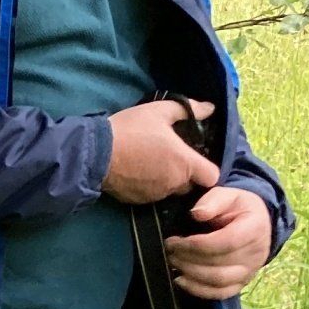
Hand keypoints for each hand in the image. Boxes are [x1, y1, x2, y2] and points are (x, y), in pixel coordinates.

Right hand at [103, 99, 219, 205]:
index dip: (207, 169)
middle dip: (185, 174)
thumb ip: (188, 110)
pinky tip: (137, 172)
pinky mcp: (140, 201)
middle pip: (191, 184)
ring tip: (151, 163)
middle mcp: (174, 183)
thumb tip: (210, 108)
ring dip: (167, 180)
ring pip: (171, 190)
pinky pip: (153, 195)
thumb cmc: (131, 130)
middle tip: (170, 157)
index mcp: (185, 162)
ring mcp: (157, 194)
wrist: (95, 154)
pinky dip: (150, 186)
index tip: (198, 160)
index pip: (212, 177)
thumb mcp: (158, 111)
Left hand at [164, 183, 273, 299]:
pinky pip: (220, 293)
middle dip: (188, 258)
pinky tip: (180, 280)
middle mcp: (256, 254)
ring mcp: (249, 272)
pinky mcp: (241, 284)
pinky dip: (198, 290)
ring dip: (190, 273)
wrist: (256, 223)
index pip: (225, 242)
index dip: (196, 244)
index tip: (174, 241)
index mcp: (254, 229)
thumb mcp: (228, 195)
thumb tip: (196, 213)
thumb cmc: (237, 207)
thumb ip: (213, 200)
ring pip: (218, 281)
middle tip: (168, 250)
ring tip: (172, 262)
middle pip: (218, 264)